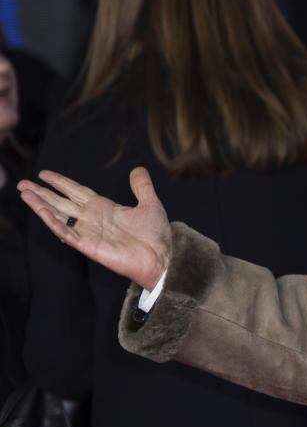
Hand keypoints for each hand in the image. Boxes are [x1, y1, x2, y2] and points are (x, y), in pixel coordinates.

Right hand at [20, 167, 170, 289]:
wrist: (163, 256)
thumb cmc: (156, 235)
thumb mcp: (150, 204)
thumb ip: (142, 187)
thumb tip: (138, 169)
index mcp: (104, 208)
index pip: (76, 192)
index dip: (61, 182)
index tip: (44, 173)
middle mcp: (93, 219)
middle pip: (61, 202)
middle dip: (42, 193)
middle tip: (22, 183)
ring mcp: (89, 232)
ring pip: (59, 216)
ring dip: (40, 205)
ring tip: (24, 193)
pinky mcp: (88, 246)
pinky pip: (67, 233)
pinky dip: (54, 222)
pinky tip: (42, 212)